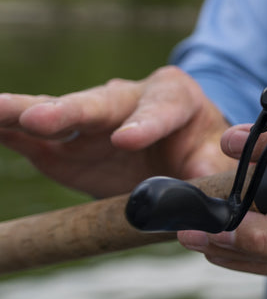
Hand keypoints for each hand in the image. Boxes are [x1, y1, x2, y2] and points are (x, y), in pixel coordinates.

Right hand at [0, 66, 228, 198]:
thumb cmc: (202, 151)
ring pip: (56, 111)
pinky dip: (5, 126)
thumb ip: (209, 175)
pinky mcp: (58, 138)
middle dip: (70, 111)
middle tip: (41, 119)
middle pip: (99, 104)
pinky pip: (28, 132)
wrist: (179, 152)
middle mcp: (127, 98)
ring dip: (24, 112)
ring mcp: (88, 115)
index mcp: (175, 98)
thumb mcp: (214, 162)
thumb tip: (207, 200)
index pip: (160, 110)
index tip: (126, 139)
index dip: (144, 124)